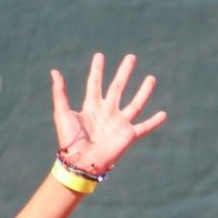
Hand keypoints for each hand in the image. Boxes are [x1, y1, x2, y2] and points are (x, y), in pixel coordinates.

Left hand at [51, 53, 166, 173]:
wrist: (80, 161)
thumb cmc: (69, 139)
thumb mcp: (62, 113)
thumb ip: (60, 92)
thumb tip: (54, 71)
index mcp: (90, 107)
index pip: (94, 84)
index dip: (97, 70)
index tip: (99, 55)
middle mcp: (106, 112)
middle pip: (117, 88)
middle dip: (124, 72)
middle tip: (131, 57)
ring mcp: (118, 123)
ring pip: (135, 103)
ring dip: (144, 91)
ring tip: (151, 78)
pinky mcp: (128, 135)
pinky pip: (144, 127)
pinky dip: (154, 122)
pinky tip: (163, 114)